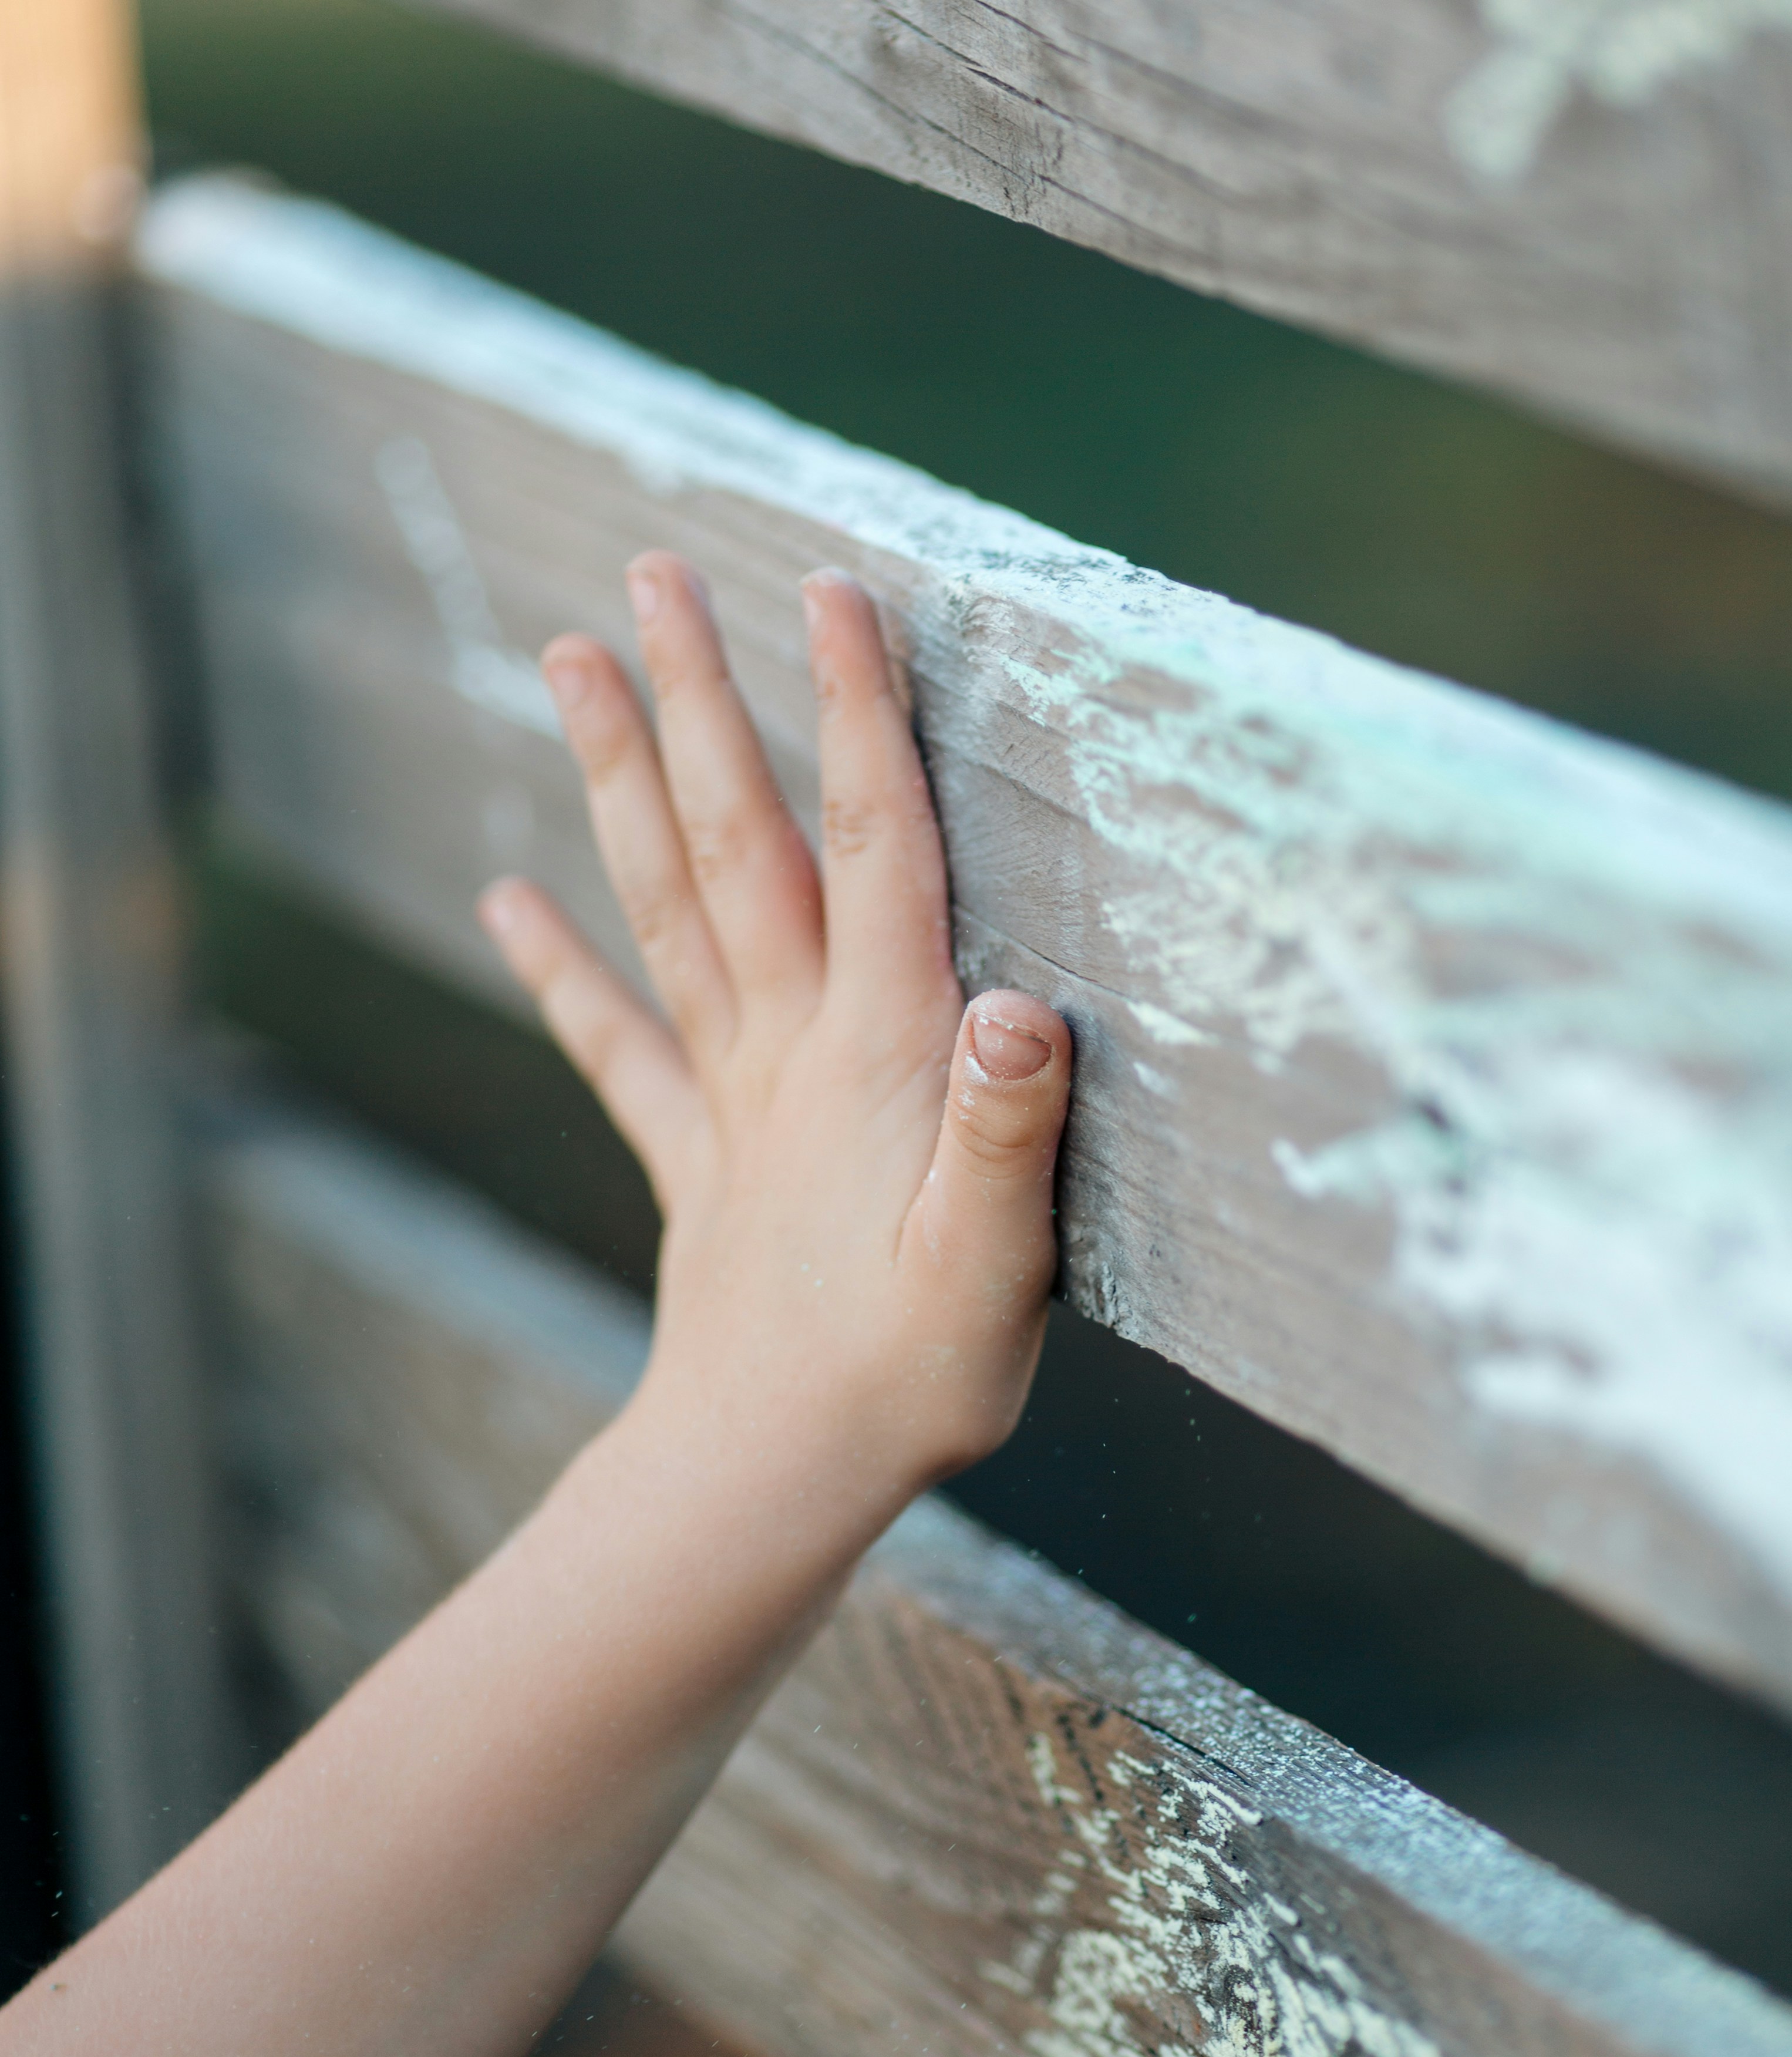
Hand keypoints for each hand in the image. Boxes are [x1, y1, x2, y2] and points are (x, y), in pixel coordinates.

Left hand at [479, 559, 1071, 1534]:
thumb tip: (1018, 1005)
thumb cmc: (904, 1382)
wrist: (769, 1480)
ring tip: (572, 662)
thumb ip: (1008, 1136)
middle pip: (742, 843)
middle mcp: (790, 1047)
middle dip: (701, 701)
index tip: (831, 593)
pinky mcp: (691, 1157)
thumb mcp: (994, 1269)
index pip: (874, 851)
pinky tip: (508, 895)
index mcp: (875, 1053)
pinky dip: (561, 969)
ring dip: (622, 779)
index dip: (858, 718)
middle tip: (652, 576)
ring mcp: (728, 1095)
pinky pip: (618, 1045)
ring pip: (669, 906)